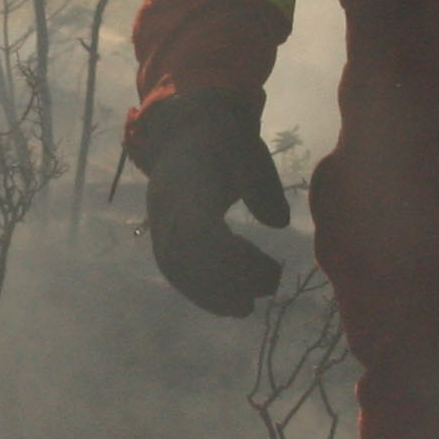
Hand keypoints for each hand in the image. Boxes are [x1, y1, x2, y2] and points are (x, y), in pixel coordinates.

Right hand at [136, 89, 291, 317]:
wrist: (184, 130)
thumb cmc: (223, 141)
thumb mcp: (249, 154)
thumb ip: (262, 186)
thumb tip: (278, 223)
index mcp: (187, 188)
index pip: (202, 235)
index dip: (234, 260)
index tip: (270, 268)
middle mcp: (166, 210)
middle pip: (186, 260)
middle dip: (224, 285)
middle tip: (268, 290)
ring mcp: (159, 224)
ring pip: (177, 270)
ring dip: (210, 294)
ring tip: (246, 307)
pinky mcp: (161, 235)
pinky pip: (175, 270)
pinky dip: (199, 290)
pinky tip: (227, 301)